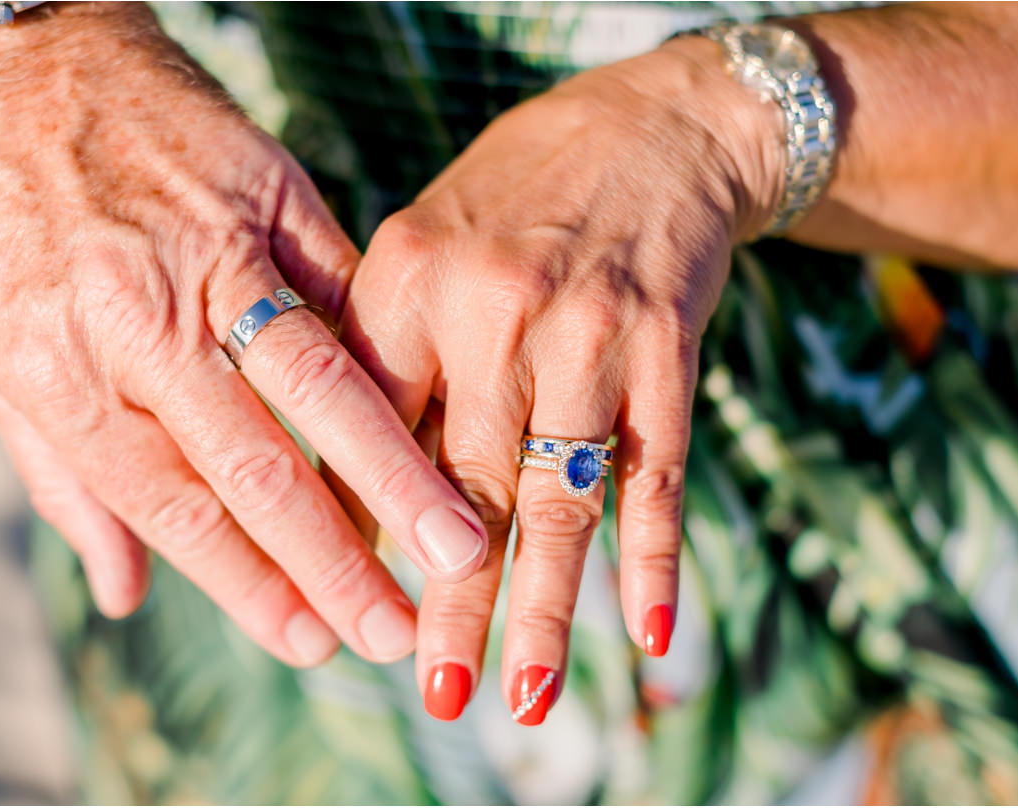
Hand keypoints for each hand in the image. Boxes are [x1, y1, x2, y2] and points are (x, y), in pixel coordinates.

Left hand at [0, 3, 487, 665]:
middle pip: (256, 465)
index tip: (312, 643)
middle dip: (334, 559)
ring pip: (317, 383)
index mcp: (65, 375)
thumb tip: (123, 594)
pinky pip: (341, 286)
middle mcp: (141, 324)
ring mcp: (212, 253)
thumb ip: (65, 480)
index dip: (249, 588)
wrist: (9, 53)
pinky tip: (441, 411)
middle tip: (399, 626)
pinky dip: (393, 354)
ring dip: (391, 474)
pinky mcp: (265, 191)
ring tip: (455, 540)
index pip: (175, 510)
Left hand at [341, 38, 780, 719]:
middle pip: (465, 483)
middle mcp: (495, 309)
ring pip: (561, 494)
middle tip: (434, 691)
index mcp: (409, 280)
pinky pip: (658, 471)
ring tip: (520, 695)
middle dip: (450, 600)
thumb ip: (386, 351)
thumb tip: (353, 487)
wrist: (652, 129)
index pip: (373, 433)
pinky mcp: (667, 350)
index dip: (363, 531)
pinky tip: (647, 634)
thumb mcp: (425, 243)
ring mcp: (590, 332)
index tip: (350, 610)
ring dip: (544, 606)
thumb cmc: (515, 198)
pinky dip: (653, 557)